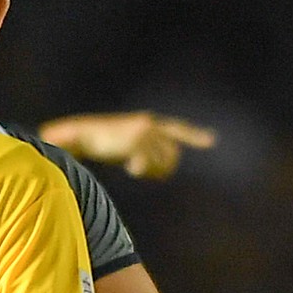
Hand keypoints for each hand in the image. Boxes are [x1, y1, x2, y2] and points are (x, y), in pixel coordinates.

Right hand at [38, 111, 217, 179]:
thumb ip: (147, 151)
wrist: (81, 134)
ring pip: (161, 164)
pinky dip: (138, 171)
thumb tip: (163, 169)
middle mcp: (150, 124)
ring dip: (149, 170)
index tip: (212, 140)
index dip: (194, 135)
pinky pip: (146, 168)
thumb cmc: (102, 142)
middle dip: (161, 168)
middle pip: (172, 156)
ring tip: (131, 163)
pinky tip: (127, 165)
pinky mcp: (136, 142)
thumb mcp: (128, 144)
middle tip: (142, 169)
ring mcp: (144, 133)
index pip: (177, 128)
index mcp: (149, 122)